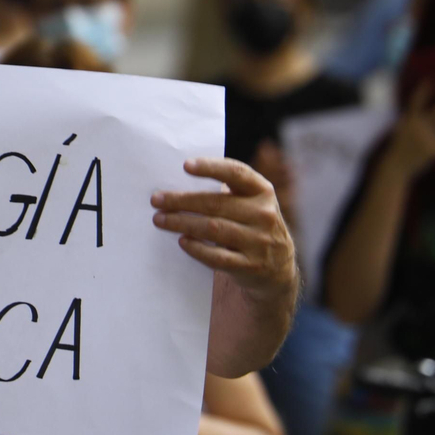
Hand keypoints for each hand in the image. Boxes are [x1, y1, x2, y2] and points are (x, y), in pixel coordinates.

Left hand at [153, 157, 296, 305]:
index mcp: (262, 191)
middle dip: (182, 201)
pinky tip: (182, 241)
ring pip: (213, 229)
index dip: (211, 167)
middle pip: (216, 203)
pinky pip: (218, 257)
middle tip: (156, 200)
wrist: (279, 268)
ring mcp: (259, 241)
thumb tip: (179, 185)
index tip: (185, 165)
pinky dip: (197, 248)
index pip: (237, 173)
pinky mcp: (251, 266)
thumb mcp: (251, 204)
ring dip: (182, 223)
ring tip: (160, 219)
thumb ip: (227, 193)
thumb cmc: (253, 226)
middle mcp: (264, 214)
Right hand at [389, 81, 434, 174]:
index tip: (432, 78)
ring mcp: (426, 137)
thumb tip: (418, 108)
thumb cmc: (400, 147)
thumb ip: (412, 118)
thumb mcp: (402, 129)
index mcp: (410, 118)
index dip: (425, 89)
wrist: (394, 166)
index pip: (417, 99)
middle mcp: (419, 124)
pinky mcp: (432, 150)